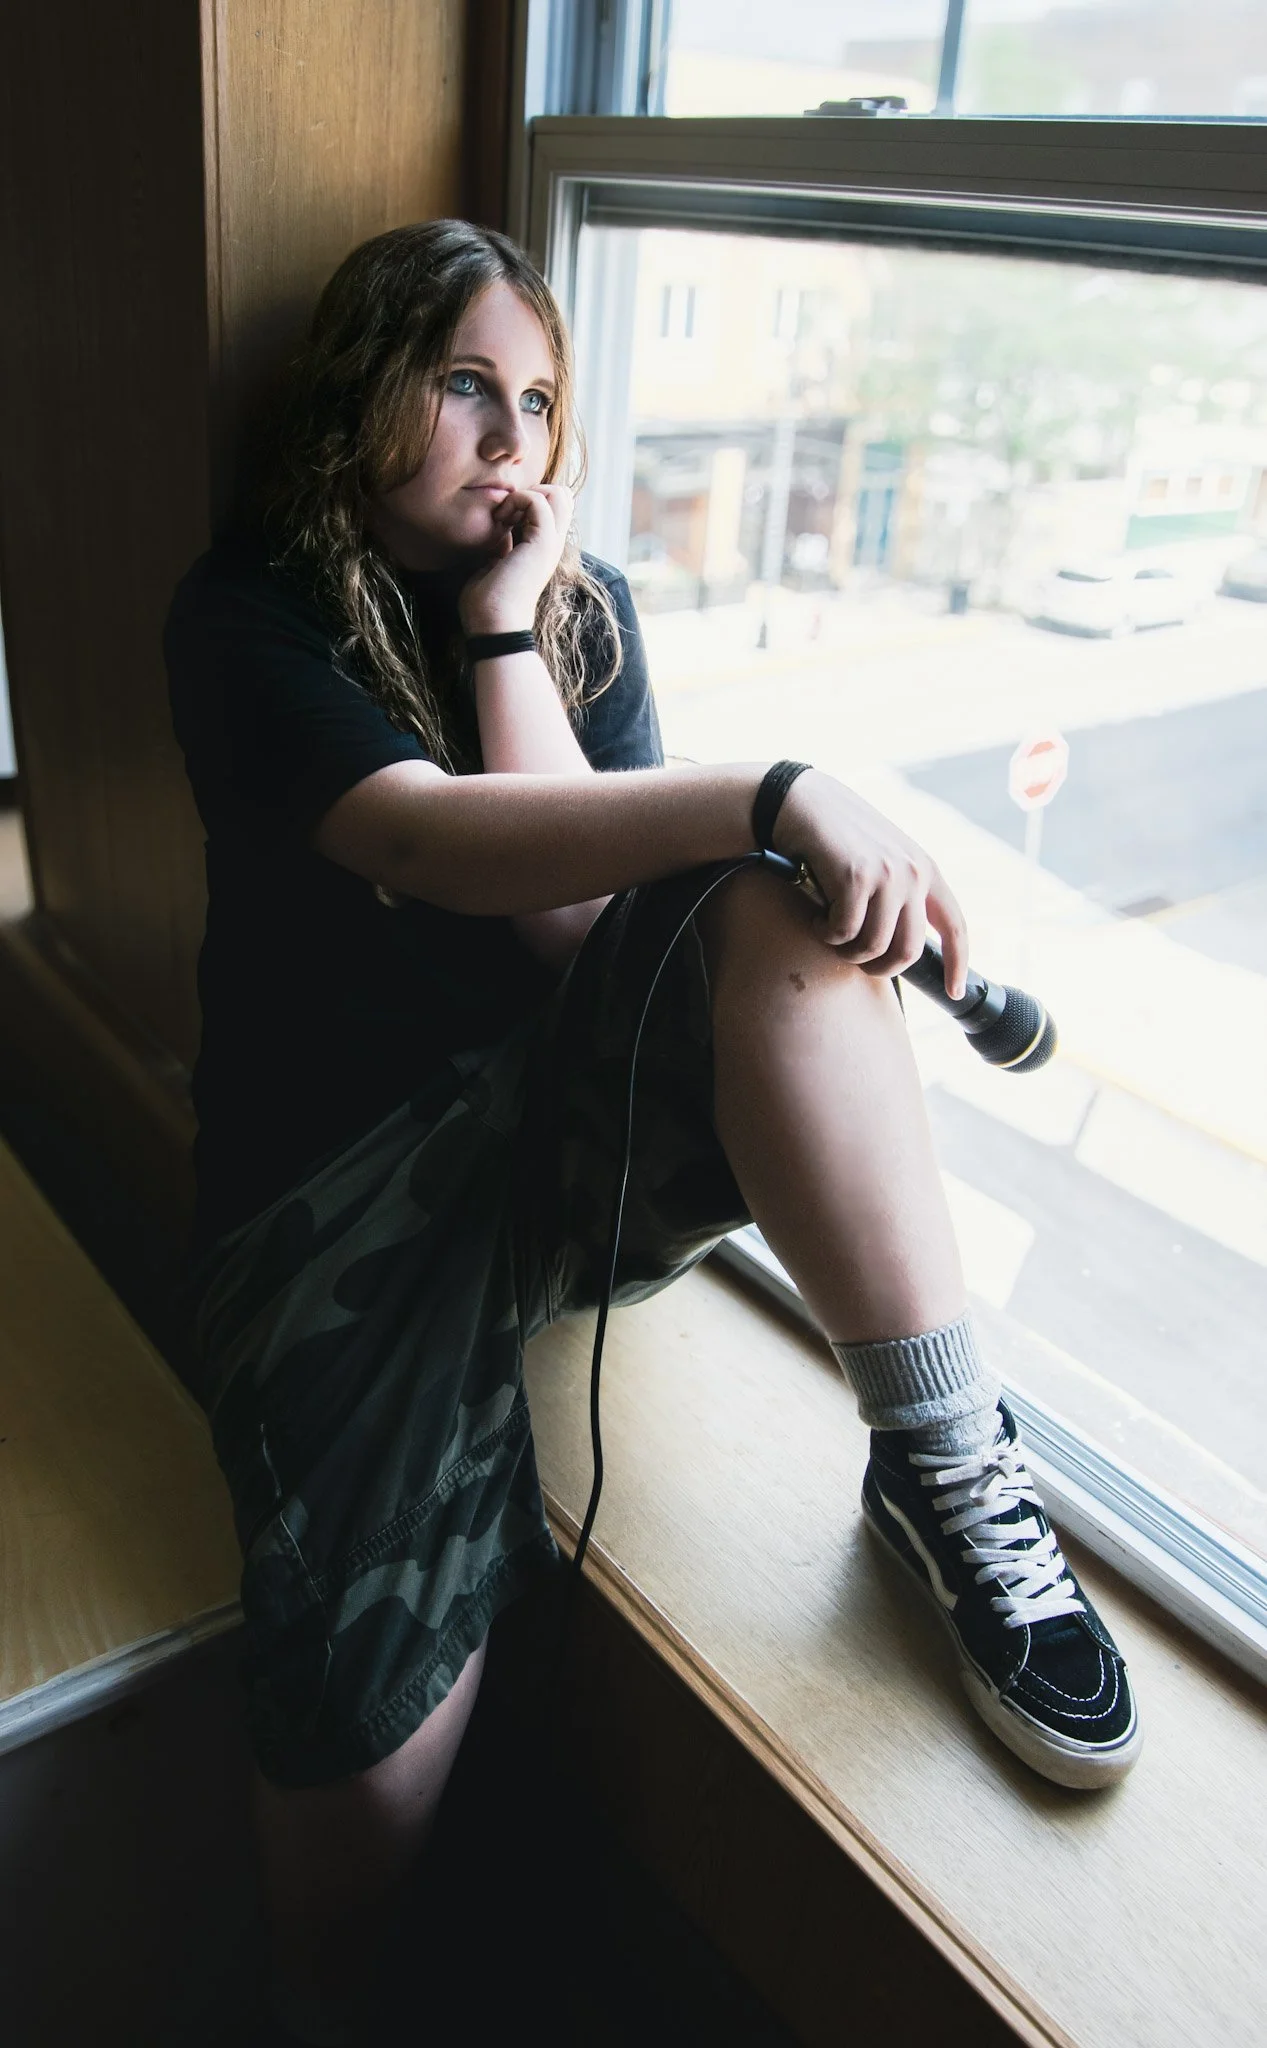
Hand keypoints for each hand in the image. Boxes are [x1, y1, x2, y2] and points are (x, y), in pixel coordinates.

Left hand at [457, 483, 573, 636]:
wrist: (493, 624)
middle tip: (505, 512)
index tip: (501, 518)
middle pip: (562, 495)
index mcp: (543, 549)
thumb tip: (500, 529)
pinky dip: (516, 500)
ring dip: (525, 494)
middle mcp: (552, 544)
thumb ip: (502, 544)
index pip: (552, 507)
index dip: (528, 500)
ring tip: (503, 515)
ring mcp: (550, 543)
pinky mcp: (542, 543)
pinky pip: (539, 500)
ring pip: (558, 493)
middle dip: (531, 491)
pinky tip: (500, 520)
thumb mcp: (494, 563)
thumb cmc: (486, 604)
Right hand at [772, 769, 968, 999]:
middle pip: (908, 951)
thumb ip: (899, 896)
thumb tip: (901, 948)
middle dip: (879, 968)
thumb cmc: (836, 840)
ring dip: (846, 951)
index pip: (954, 925)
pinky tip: (816, 916)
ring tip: (829, 932)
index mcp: (925, 870)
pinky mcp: (856, 878)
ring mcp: (887, 875)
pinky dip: (825, 933)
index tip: (954, 992)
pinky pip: (843, 933)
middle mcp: (913, 873)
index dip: (957, 963)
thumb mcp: (881, 862)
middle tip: (855, 960)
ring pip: (873, 947)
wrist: (801, 804)